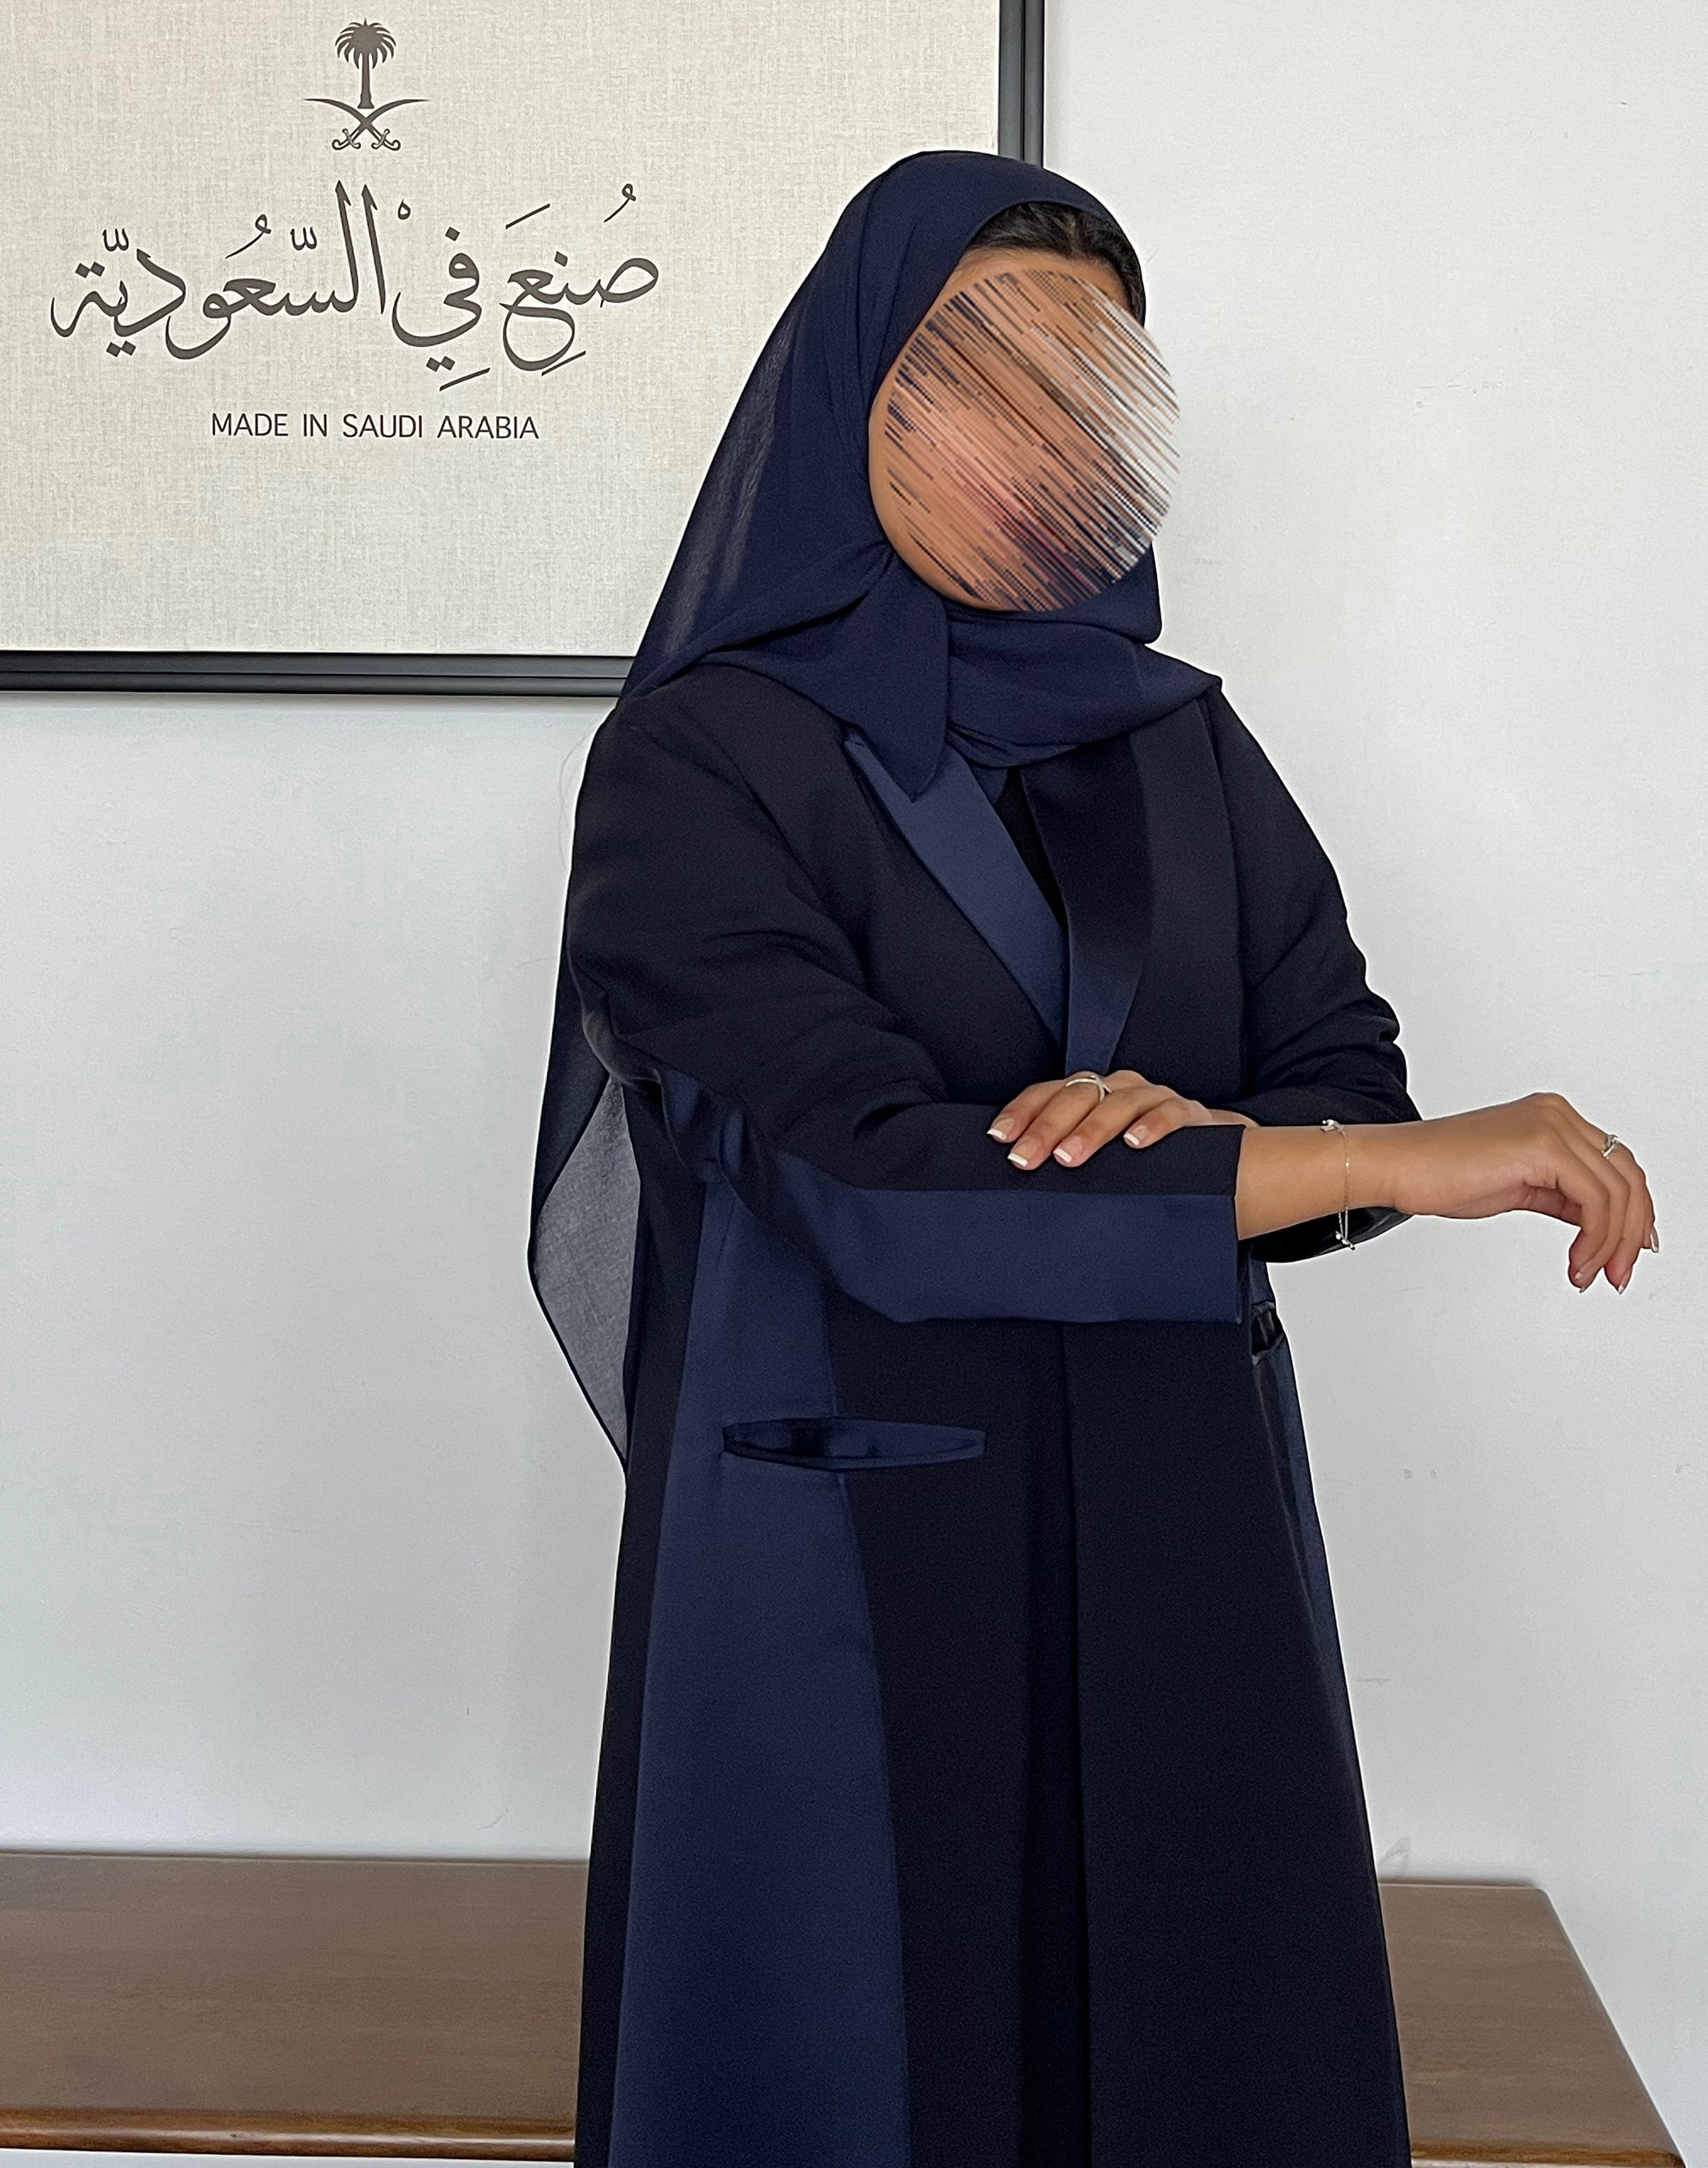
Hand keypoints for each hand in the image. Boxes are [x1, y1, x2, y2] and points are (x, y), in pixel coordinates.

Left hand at [988, 1068, 1255, 1170]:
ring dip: (1092, 1130)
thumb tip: (1018, 1189)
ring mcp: (1155, 1098)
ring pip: (1119, 1102)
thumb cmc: (1147, 1165)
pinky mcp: (1191, 1115)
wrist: (1220, 1164)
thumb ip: (1069, 1162)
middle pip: (1078, 1096)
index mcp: (1093, 1093)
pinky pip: (1171, 1113)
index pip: (1049, 1093)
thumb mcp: (1104, 1161)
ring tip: (1069, 1157)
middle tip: (1025, 1159)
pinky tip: (1135, 1145)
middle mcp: (1120, 1088)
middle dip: (1047, 1127)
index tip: (1000, 1138)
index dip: (1023, 1112)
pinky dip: (1152, 1126)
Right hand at [1360, 1093, 1656, 1292]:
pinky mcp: (1543, 1146)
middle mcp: (1558, 1116)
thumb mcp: (1518, 1186)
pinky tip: (1576, 1262)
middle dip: (1631, 1233)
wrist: (1396, 1165)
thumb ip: (1561, 1195)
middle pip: (1628, 1176)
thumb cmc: (1439, 1173)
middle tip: (1618, 1273)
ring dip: (1613, 1243)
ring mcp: (1552, 1126)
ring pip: (1617, 1191)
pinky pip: (1595, 1199)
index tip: (1629, 1253)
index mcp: (1553, 1119)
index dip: (1634, 1213)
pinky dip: (1595, 1238)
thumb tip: (1595, 1224)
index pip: (1617, 1166)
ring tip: (1589, 1274)